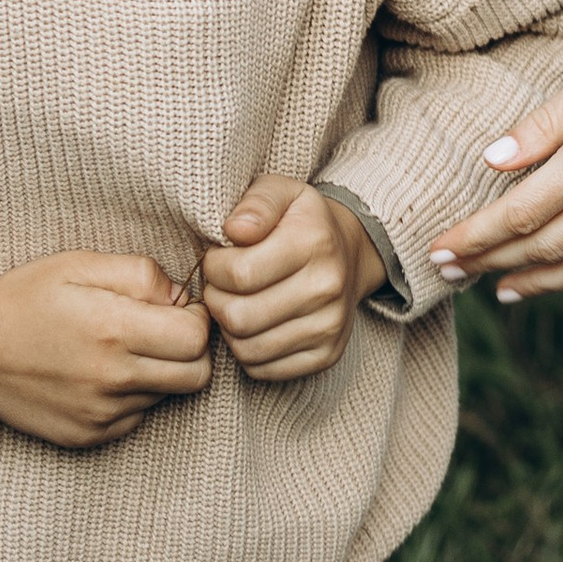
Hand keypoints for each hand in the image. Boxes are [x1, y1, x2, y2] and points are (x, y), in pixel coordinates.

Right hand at [0, 254, 213, 447]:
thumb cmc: (26, 298)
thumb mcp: (81, 263)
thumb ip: (141, 274)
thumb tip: (182, 296)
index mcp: (114, 330)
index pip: (196, 337)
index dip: (195, 318)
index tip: (176, 308)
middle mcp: (112, 379)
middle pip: (196, 375)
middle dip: (189, 351)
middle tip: (161, 331)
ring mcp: (99, 414)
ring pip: (166, 396)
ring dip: (158, 373)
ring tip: (121, 349)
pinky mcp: (87, 436)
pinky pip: (135, 418)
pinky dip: (130, 397)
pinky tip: (99, 374)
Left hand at [200, 175, 381, 380]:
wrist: (349, 253)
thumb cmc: (300, 222)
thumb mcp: (280, 193)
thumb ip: (255, 203)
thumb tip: (234, 230)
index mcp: (314, 242)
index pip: (238, 274)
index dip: (213, 267)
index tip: (218, 257)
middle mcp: (327, 287)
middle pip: (239, 316)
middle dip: (216, 299)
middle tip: (221, 284)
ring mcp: (329, 327)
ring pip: (247, 348)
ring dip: (229, 328)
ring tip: (236, 302)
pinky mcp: (325, 355)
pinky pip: (263, 368)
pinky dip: (247, 351)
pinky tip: (253, 325)